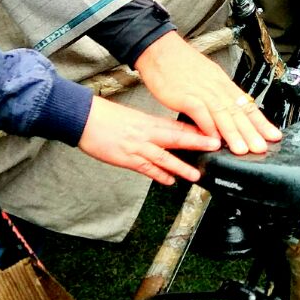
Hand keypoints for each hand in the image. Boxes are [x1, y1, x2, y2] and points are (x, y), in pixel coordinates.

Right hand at [77, 95, 218, 183]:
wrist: (84, 118)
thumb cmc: (107, 117)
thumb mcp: (135, 118)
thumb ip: (152, 128)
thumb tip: (168, 134)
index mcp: (150, 121)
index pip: (179, 125)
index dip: (198, 129)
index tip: (215, 132)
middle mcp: (147, 133)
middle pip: (177, 137)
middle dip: (198, 142)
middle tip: (216, 146)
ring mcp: (138, 146)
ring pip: (164, 156)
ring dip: (181, 166)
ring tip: (196, 175)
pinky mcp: (126, 158)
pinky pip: (146, 167)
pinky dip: (158, 175)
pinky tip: (169, 181)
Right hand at [133, 30, 280, 154]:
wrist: (160, 50)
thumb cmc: (180, 65)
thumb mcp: (207, 78)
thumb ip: (219, 95)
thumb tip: (231, 111)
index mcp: (223, 84)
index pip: (247, 105)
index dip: (261, 122)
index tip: (273, 135)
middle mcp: (216, 88)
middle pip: (238, 112)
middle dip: (251, 133)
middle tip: (262, 148)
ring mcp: (201, 91)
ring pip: (222, 114)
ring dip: (233, 134)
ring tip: (242, 150)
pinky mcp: (185, 96)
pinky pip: (200, 112)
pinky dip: (208, 126)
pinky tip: (213, 139)